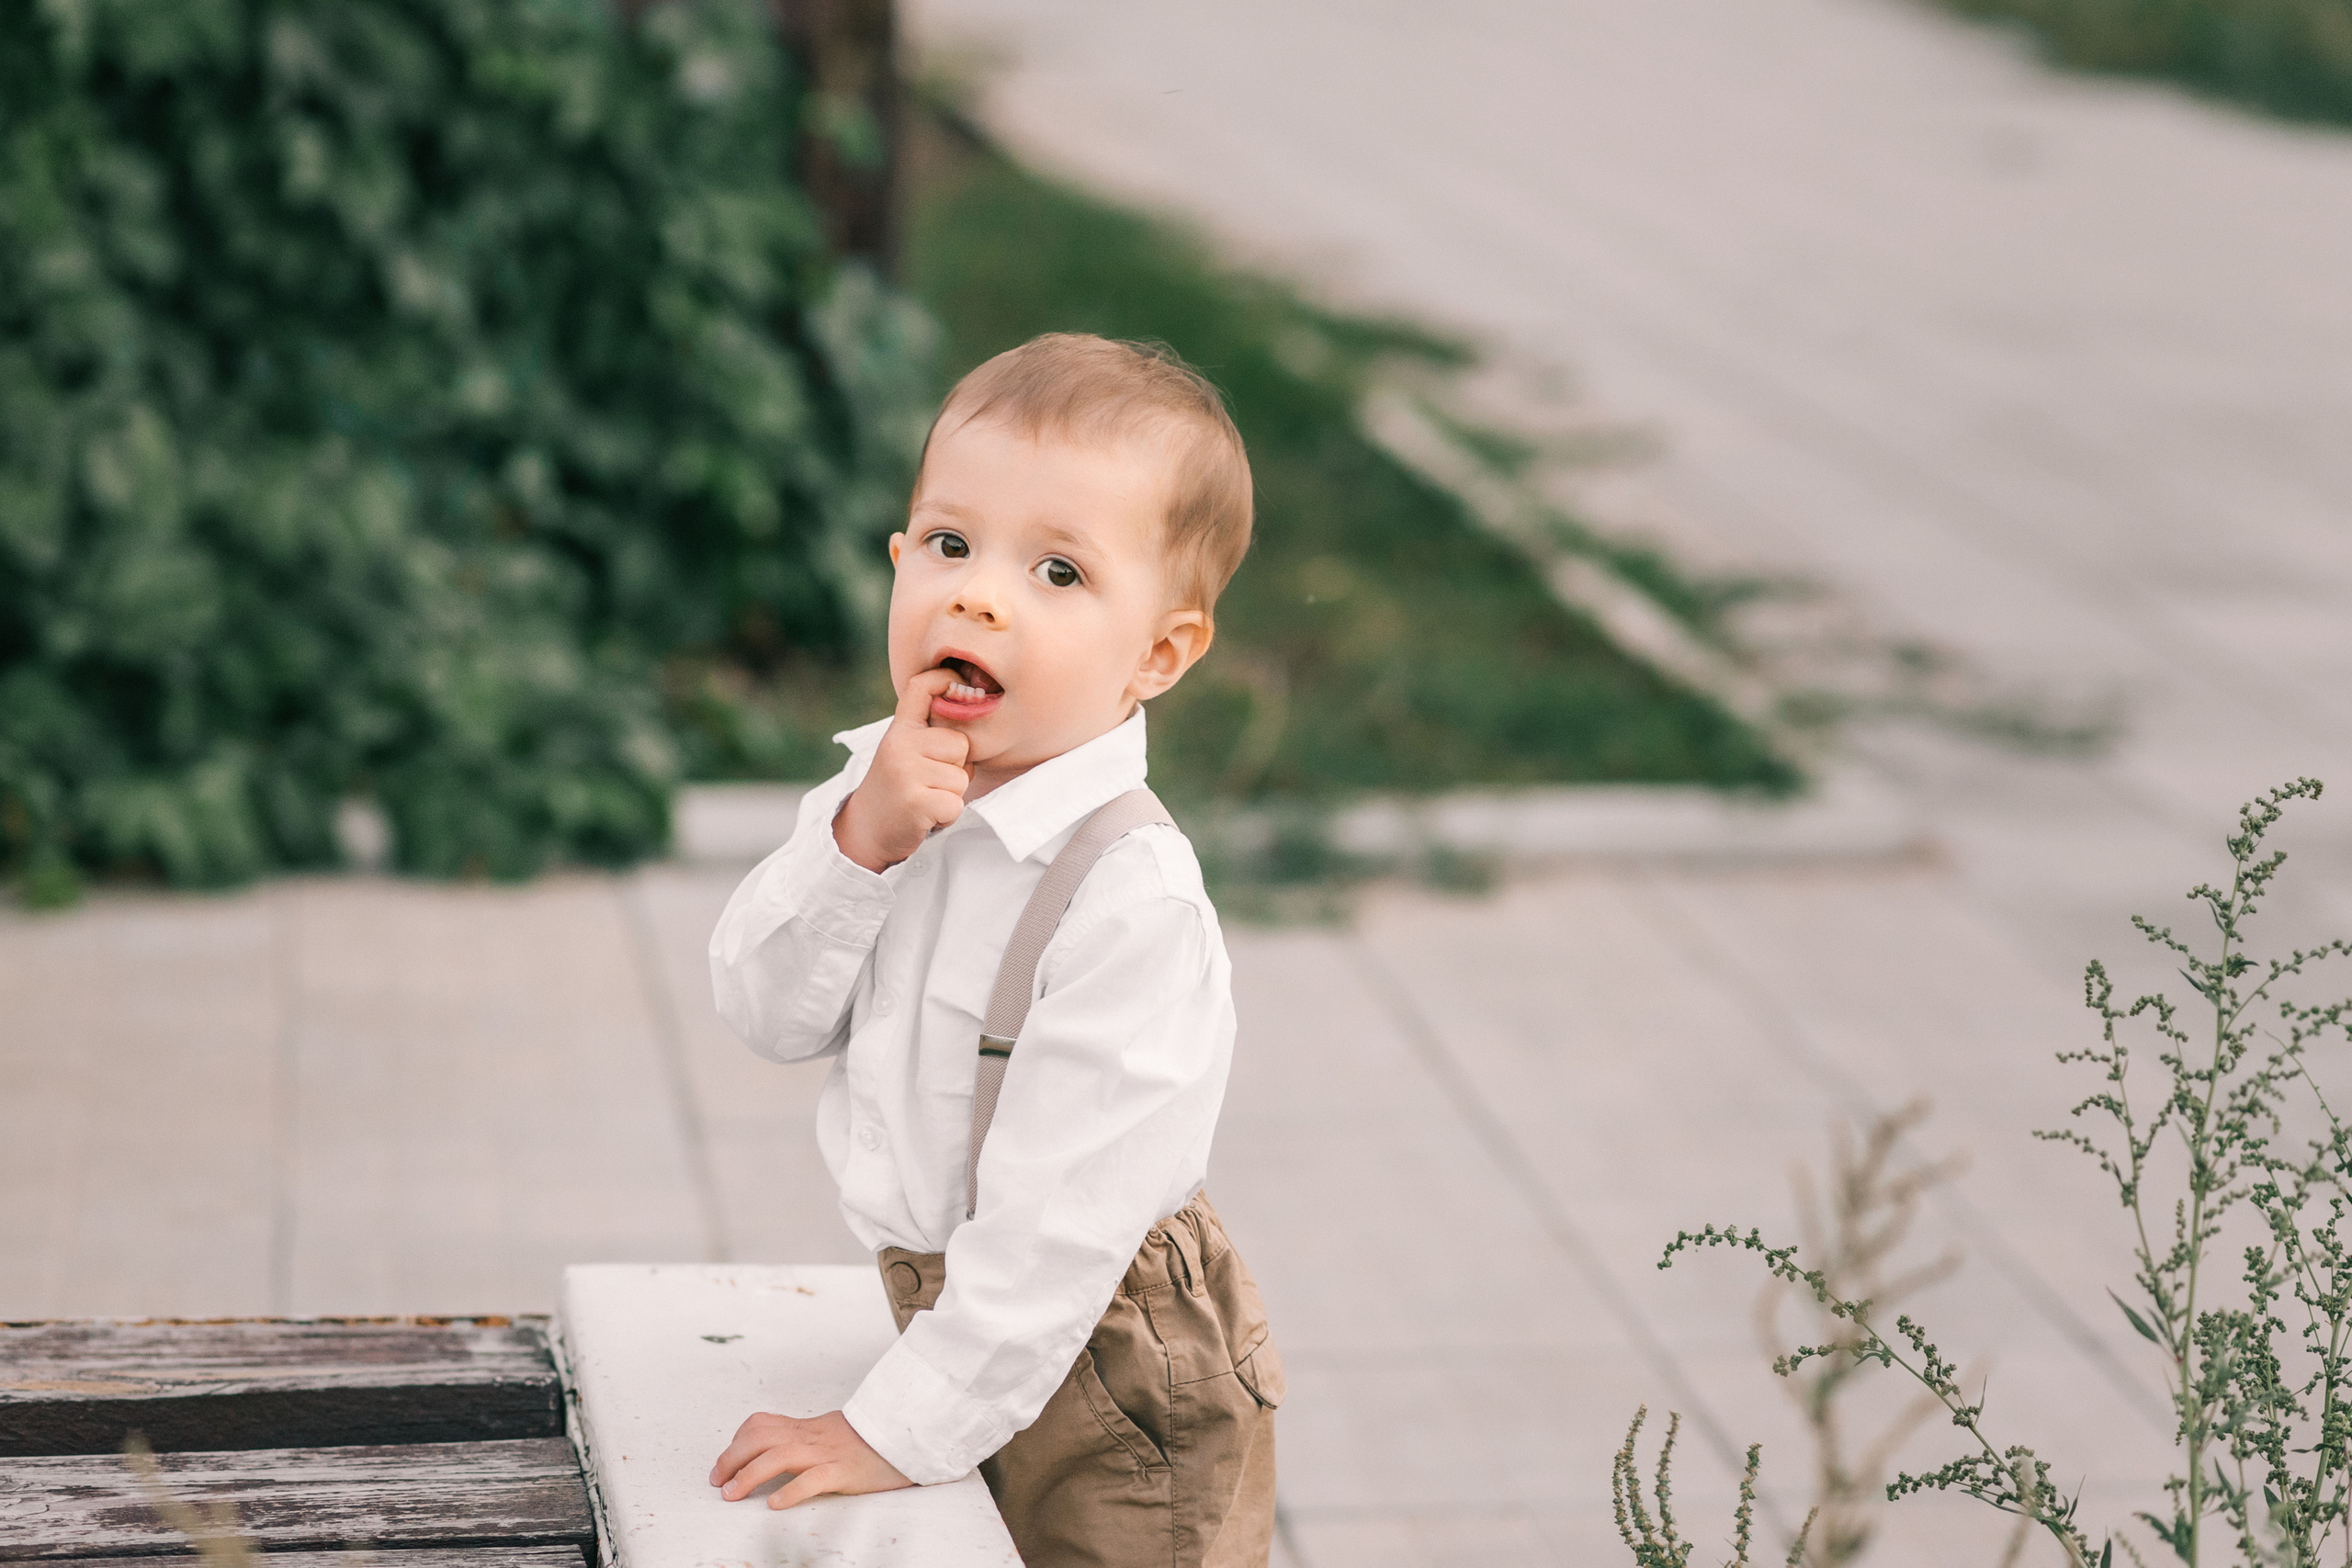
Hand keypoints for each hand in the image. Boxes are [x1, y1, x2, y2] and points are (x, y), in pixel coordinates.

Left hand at [709, 1408, 913, 1508]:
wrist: (906, 1435)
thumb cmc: (868, 1441)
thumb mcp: (829, 1434)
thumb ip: (802, 1440)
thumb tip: (772, 1454)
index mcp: (806, 1428)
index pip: (761, 1424)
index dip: (735, 1444)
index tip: (722, 1466)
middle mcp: (811, 1437)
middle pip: (760, 1437)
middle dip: (731, 1459)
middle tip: (718, 1483)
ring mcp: (827, 1452)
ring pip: (778, 1456)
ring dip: (749, 1475)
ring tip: (733, 1495)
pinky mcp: (845, 1471)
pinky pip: (813, 1479)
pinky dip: (790, 1491)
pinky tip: (776, 1504)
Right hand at [834, 667, 970, 871]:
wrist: (866, 830)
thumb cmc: (899, 789)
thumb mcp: (906, 751)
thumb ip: (931, 733)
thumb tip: (976, 707)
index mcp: (900, 729)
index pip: (920, 687)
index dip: (946, 679)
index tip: (960, 683)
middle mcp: (899, 744)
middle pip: (961, 745)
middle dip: (956, 768)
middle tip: (929, 782)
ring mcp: (905, 772)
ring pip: (961, 778)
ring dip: (951, 795)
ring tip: (925, 798)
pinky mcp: (915, 802)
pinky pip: (955, 804)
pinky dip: (947, 816)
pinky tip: (925, 816)